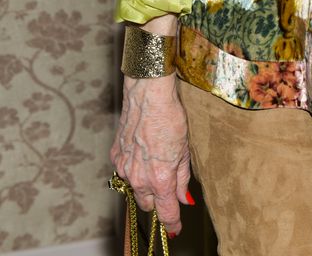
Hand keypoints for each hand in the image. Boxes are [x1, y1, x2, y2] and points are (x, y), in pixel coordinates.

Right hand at [110, 74, 191, 236]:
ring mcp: (124, 168)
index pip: (165, 212)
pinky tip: (142, 152)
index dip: (172, 223)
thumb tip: (184, 198)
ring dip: (144, 184)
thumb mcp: (184, 150)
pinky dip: (133, 168)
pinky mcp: (115, 156)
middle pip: (148, 204)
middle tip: (167, 188)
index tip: (175, 229)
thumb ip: (182, 178)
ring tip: (155, 161)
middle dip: (157, 201)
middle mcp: (139, 178)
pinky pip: (124, 171)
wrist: (148, 95)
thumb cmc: (170, 118)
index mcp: (160, 179)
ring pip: (135, 188)